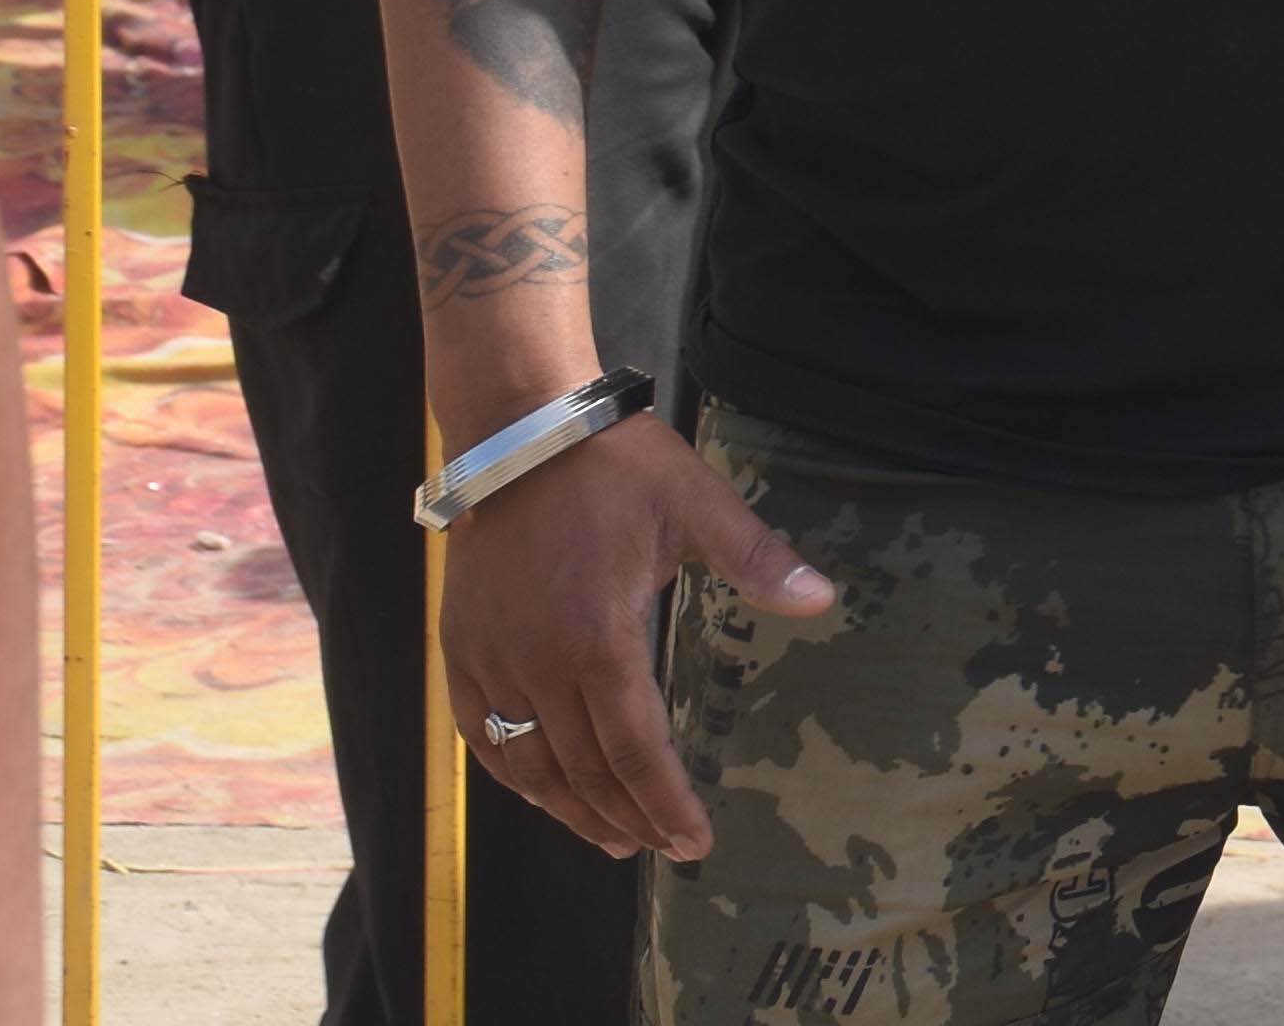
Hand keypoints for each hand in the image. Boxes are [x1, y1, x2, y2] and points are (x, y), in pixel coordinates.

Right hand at [438, 415, 836, 863]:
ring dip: (572, 811)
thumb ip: (756, 559)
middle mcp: (536, 664)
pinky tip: (542, 794)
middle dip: (630, 819)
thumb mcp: (696, 505)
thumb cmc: (613, 468)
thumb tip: (823, 598)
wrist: (519, 434)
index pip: (635, 751)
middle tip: (665, 850)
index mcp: (598, 639)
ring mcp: (490, 661)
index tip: (693, 842)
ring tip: (613, 839)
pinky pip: (481, 734)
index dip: (665, 803)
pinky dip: (514, 774)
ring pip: (530, 765)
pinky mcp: (459, 651)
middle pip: (585, 771)